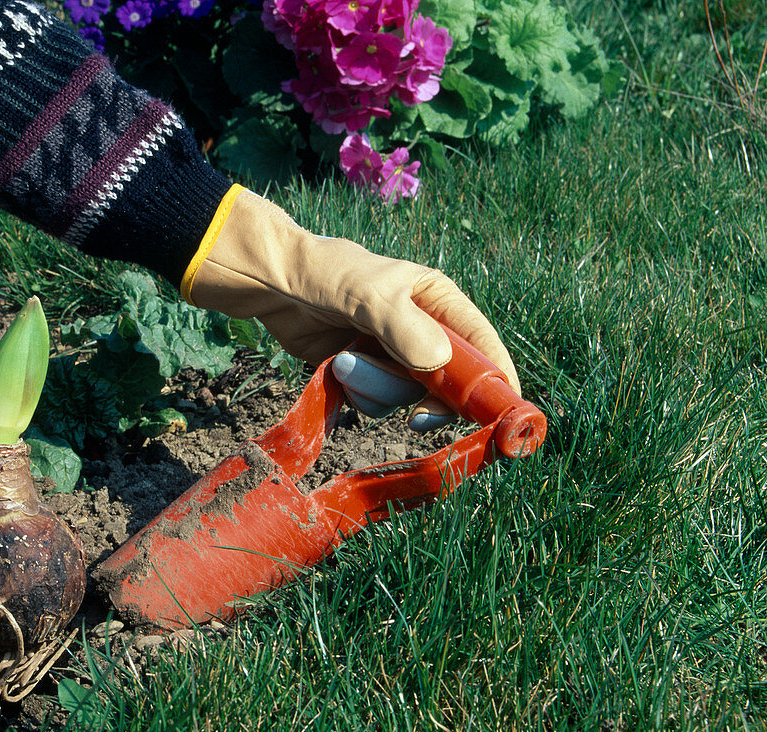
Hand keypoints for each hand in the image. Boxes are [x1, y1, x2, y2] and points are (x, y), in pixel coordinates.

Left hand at [184, 185, 519, 425]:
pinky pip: (375, 403)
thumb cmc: (326, 274)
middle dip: (423, 396)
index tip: (498, 413)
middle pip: (447, 383)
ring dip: (374, 388)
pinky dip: (357, 394)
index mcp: (437, 302)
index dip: (494, 379)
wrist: (274, 284)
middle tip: (416, 417)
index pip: (481, 344)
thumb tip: (437, 363)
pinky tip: (338, 368)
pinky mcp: (365, 373)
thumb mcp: (367, 294)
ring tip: (346, 359)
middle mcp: (422, 331)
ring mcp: (392, 356)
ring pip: (405, 397)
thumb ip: (402, 327)